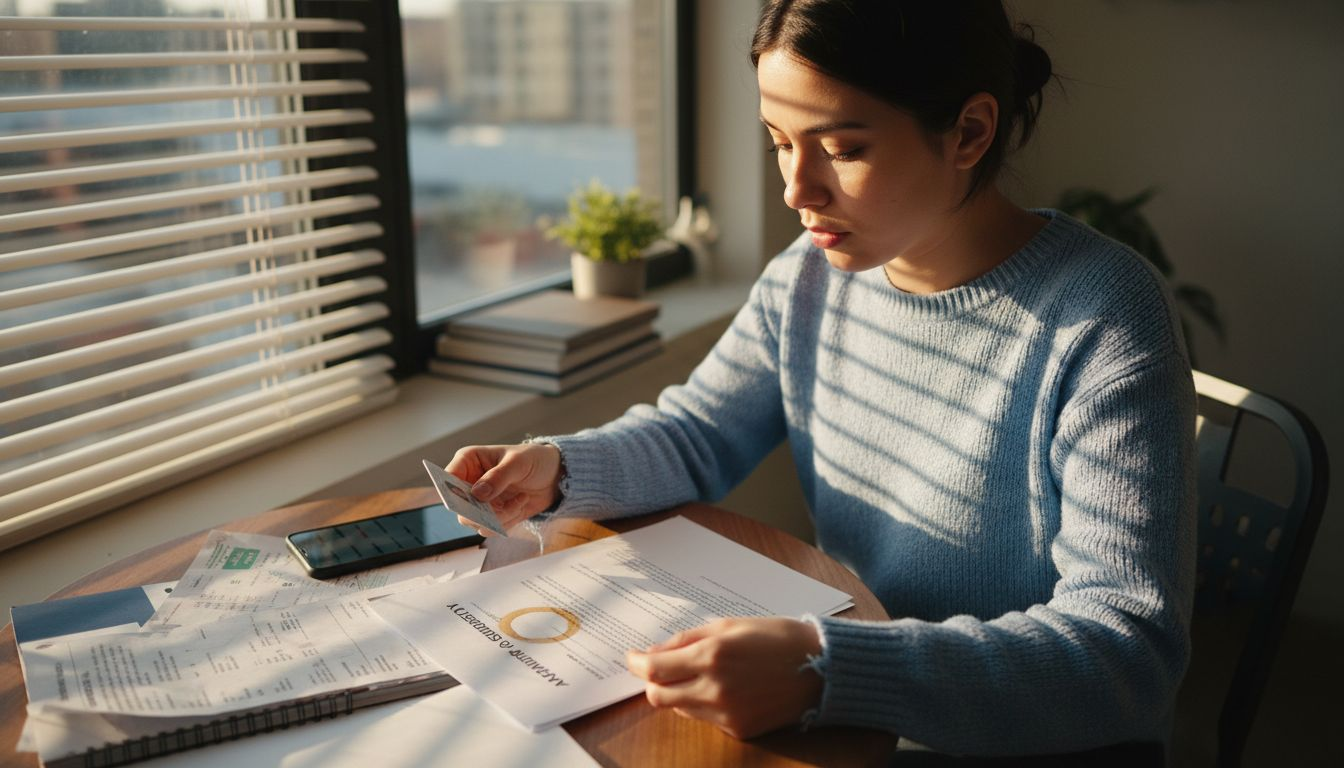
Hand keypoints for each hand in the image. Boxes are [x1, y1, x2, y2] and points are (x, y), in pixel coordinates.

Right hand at [445, 443, 561, 534]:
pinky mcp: (493, 516)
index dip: (451, 491)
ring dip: (501, 516)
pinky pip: (492, 528)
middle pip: (458, 508)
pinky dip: (509, 520)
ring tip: (521, 498)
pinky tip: (522, 502)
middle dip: (480, 512)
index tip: (469, 499)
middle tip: (500, 507)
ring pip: (476, 522)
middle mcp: (469, 483)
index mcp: (468, 461)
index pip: (447, 478)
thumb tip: (477, 494)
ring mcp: (480, 502)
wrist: (554, 475)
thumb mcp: (518, 462)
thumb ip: (498, 477)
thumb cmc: (533, 459)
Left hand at [625, 617, 823, 738]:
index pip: (654, 668)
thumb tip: (654, 652)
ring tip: (698, 673)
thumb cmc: (777, 638)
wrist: (822, 669)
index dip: (636, 663)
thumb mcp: (730, 625)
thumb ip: (687, 639)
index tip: (632, 657)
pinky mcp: (738, 730)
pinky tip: (724, 688)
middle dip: (652, 681)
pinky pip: (705, 719)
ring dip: (678, 692)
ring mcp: (726, 713)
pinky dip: (703, 703)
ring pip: (680, 708)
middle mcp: (714, 688)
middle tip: (659, 668)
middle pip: (657, 695)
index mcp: (711, 655)